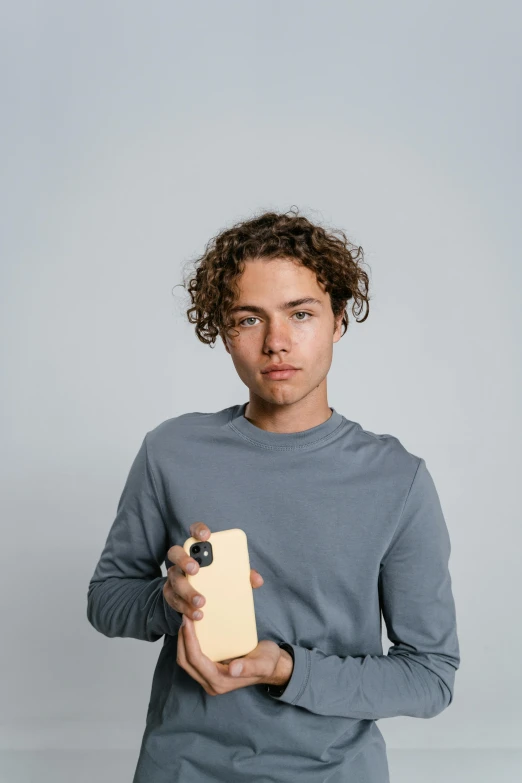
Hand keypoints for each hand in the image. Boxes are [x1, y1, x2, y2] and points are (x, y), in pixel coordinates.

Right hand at [163, 521, 263, 621]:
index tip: (206, 535)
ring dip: (187, 591)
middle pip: (175, 553)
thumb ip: (243, 575)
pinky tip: (196, 614)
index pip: (194, 532)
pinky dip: (185, 608)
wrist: (197, 599)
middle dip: (184, 560)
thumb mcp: (230, 575)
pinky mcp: (170, 594)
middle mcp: (182, 560)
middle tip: (196, 569)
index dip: (198, 530)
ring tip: (201, 602)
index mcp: (198, 550)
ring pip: (174, 579)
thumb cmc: (216, 580)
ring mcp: (174, 577)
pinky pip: (173, 599)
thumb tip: (257, 580)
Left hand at [177, 614, 292, 695]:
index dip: (189, 641)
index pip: (197, 661)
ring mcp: (209, 678)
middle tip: (185, 617)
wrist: (272, 666)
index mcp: (221, 682)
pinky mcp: (210, 670)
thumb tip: (233, 669)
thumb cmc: (268, 662)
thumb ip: (249, 667)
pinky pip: (193, 658)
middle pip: (186, 662)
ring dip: (183, 641)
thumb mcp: (263, 663)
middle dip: (182, 640)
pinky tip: (193, 629)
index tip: (187, 621)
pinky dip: (189, 644)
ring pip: (186, 661)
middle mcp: (211, 683)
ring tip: (186, 620)